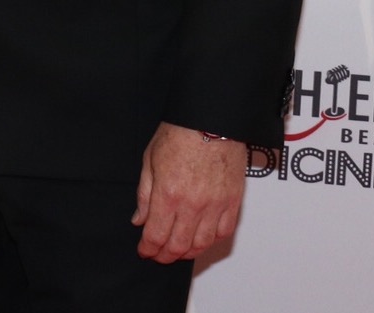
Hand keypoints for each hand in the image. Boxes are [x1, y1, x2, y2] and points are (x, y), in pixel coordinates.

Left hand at [132, 121, 245, 261]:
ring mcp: (216, 205)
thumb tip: (139, 219)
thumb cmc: (178, 133)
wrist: (210, 119)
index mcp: (168, 194)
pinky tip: (202, 239)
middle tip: (158, 255)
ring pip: (203, 244)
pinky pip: (224, 232)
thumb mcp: (150, 160)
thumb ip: (145, 194)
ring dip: (188, 252)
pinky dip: (212, 241)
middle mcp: (193, 205)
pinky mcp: (234, 201)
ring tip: (178, 250)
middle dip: (165, 255)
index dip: (148, 248)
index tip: (144, 251)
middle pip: (179, 245)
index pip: (156, 235)